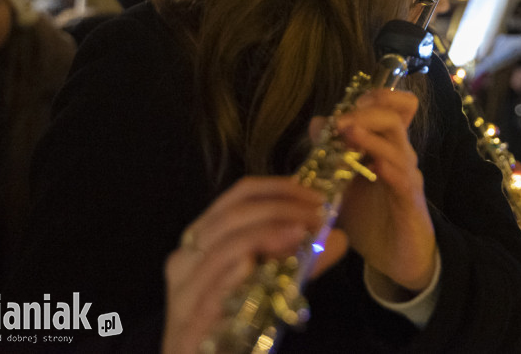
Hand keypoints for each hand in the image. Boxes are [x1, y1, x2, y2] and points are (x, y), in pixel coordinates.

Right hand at [161, 176, 338, 353]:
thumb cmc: (231, 325)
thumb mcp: (266, 284)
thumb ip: (297, 260)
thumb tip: (336, 237)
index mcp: (202, 242)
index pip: (236, 198)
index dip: (277, 188)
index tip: (316, 195)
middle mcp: (186, 262)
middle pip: (230, 219)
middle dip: (279, 209)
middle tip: (317, 216)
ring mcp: (183, 296)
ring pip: (220, 251)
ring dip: (264, 235)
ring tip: (300, 234)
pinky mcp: (187, 332)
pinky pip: (208, 297)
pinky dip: (231, 275)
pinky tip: (252, 265)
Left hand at [326, 88, 435, 292]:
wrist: (395, 258)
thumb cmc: (370, 217)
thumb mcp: (345, 182)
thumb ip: (332, 153)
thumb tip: (317, 122)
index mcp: (387, 146)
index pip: (398, 106)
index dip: (380, 95)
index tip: (352, 104)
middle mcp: (401, 155)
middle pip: (396, 115)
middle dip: (367, 112)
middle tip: (340, 121)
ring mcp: (408, 177)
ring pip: (397, 144)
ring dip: (371, 135)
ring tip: (347, 132)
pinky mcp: (410, 202)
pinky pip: (402, 178)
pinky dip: (387, 167)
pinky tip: (372, 166)